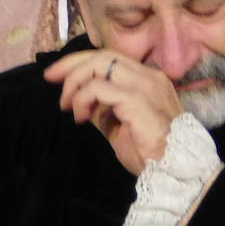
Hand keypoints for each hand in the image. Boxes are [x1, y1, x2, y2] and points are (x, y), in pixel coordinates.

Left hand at [45, 51, 183, 174]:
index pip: (109, 58)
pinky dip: (82, 98)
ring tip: (67, 105)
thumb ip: (101, 106)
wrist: (174, 171)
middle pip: (102, 55)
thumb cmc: (149, 152)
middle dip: (71, 64)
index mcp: (147, 79)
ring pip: (99, 64)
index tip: (56, 75)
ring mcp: (145, 84)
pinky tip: (81, 117)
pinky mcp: (137, 98)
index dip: (79, 62)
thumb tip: (79, 97)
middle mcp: (149, 76)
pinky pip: (99, 87)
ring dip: (75, 82)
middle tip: (50, 79)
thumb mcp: (117, 124)